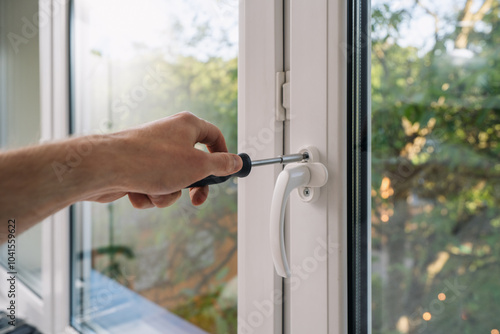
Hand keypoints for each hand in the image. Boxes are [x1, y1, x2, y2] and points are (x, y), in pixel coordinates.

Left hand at [85, 112, 241, 208]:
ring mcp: (151, 152)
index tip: (227, 173)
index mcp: (187, 125)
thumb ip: (221, 165)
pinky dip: (148, 194)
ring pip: (172, 180)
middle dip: (193, 186)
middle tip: (197, 200)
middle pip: (193, 164)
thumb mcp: (198, 166)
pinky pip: (153, 186)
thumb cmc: (152, 161)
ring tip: (154, 190)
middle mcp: (169, 135)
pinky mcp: (136, 168)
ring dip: (167, 193)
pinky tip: (136, 191)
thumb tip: (238, 162)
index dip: (223, 155)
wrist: (104, 167)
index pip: (214, 136)